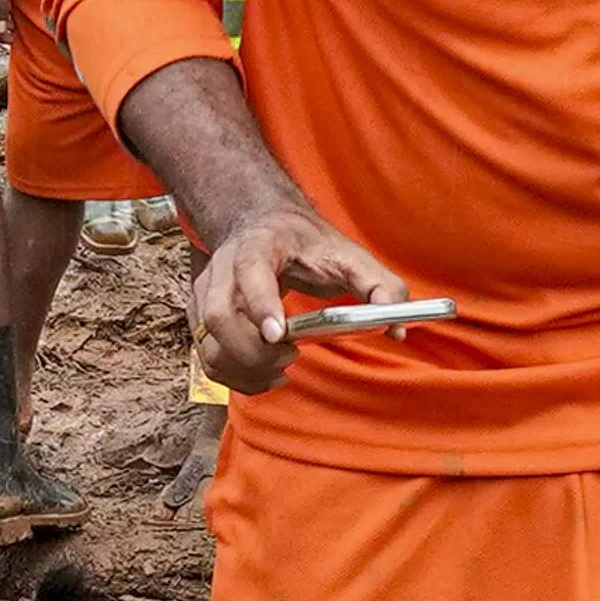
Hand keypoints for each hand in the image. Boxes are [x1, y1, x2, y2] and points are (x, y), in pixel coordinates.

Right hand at [186, 204, 411, 394]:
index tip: (280, 336)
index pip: (250, 272)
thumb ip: (380, 286)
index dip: (261, 305)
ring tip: (280, 369)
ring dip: (243, 367)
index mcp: (260, 245)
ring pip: (207, 342)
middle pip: (219, 316)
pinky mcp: (201, 316)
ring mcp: (207, 293)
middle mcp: (224, 268)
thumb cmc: (306, 243)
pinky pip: (207, 357)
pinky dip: (234, 376)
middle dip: (253, 350)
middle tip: (290, 357)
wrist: (264, 224)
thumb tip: (398, 327)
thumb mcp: (349, 255)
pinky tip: (265, 375)